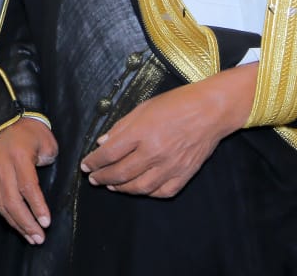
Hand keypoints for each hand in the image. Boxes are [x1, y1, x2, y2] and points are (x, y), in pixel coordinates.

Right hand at [0, 117, 58, 244]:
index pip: (26, 185)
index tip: (46, 223)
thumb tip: (44, 190)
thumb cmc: (33, 134)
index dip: (37, 206)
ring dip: (17, 224)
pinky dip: (8, 217)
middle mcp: (2, 165)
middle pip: (11, 199)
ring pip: (2, 204)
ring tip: (32, 238)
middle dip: (26, 222)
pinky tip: (19, 227)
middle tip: (40, 238)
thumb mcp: (46, 144)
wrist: (10, 121)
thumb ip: (47, 165)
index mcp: (17, 155)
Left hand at [80, 63, 256, 197]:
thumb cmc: (176, 104)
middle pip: (120, 173)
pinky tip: (139, 188)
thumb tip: (102, 143)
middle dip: (102, 177)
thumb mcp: (142, 108)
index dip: (93, 162)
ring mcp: (171, 166)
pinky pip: (162, 192)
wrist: (210, 111)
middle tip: (93, 179)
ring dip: (121, 188)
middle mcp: (154, 152)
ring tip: (111, 185)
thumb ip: (121, 127)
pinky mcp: (184, 174)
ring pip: (139, 187)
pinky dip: (148, 193)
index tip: (85, 166)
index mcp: (141, 133)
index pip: (109, 154)